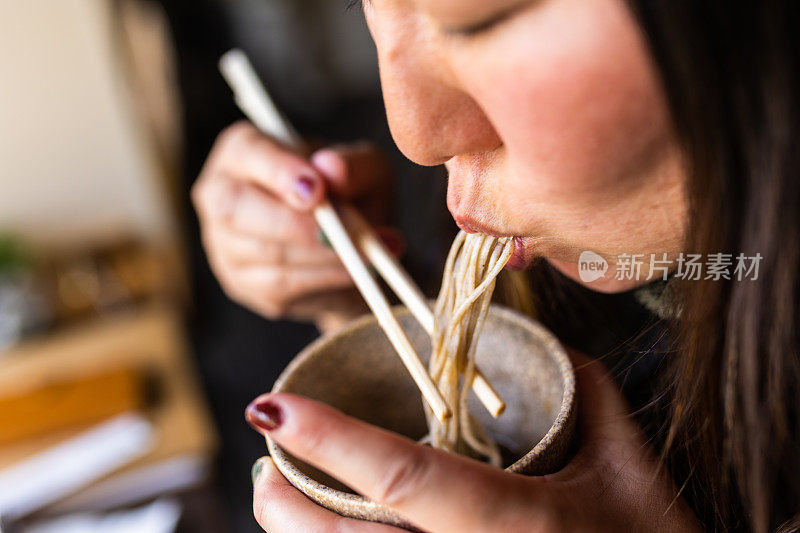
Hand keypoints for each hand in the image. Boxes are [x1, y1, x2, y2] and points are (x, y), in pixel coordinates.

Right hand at [192, 122, 399, 329]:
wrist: (353, 246)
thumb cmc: (352, 193)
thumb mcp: (368, 169)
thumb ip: (356, 165)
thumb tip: (332, 169)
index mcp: (244, 151)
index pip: (247, 152)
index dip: (279, 171)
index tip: (317, 189)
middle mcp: (220, 193)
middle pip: (236, 208)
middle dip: (296, 224)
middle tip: (345, 234)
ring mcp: (224, 243)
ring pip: (264, 252)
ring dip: (321, 256)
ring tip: (367, 253)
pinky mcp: (242, 283)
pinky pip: (279, 285)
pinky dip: (323, 278)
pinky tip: (354, 272)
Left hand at [246, 352, 701, 531]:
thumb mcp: (630, 466)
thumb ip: (584, 389)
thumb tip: (532, 338)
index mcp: (518, 522)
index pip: (408, 477)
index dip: (334, 442)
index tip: (274, 406)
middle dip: (289, 503)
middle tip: (266, 460)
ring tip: (280, 494)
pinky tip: (331, 532)